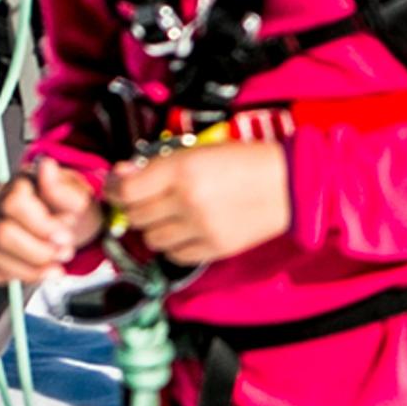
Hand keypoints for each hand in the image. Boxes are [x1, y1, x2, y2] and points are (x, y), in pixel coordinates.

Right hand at [0, 156, 99, 284]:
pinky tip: (32, 271)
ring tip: (54, 266)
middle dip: (37, 252)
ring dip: (28, 268)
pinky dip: (10, 274)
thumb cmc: (70, 208)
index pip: (13, 205)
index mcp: (20, 183)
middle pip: (1, 234)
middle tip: (63, 254)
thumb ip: (62, 188)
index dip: (40, 226)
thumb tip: (47, 167)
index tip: (64, 238)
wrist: (68, 224)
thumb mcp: (78, 197)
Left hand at [109, 141, 290, 265]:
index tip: (118, 186)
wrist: (291, 184)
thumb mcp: (203, 150)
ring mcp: (199, 229)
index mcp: (183, 169)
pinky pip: (174, 255)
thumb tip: (122, 176)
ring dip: (154, 228)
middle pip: (136, 216)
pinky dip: (174, 245)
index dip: (115, 189)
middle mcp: (186, 201)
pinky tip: (186, 230)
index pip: (127, 190)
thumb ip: (161, 165)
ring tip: (170, 215)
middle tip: (147, 199)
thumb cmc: (247, 160)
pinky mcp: (213, 250)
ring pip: (152, 239)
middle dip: (136, 207)